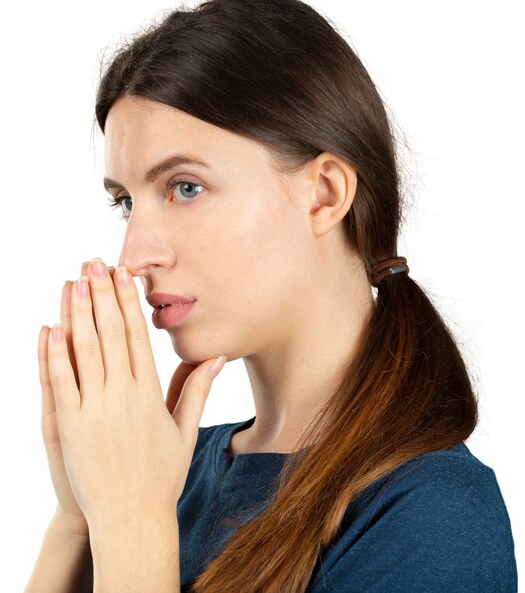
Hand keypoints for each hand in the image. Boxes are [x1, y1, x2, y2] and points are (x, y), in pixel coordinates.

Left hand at [44, 258, 225, 528]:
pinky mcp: (68, 428)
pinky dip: (53, 354)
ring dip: (78, 313)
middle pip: (111, 335)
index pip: (138, 337)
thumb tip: (216, 357)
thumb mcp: (184, 433)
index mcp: (150, 395)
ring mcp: (94, 411)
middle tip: (94, 263)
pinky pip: (60, 383)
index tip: (123, 275)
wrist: (131, 520)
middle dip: (101, 295)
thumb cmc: (160, 477)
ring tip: (73, 281)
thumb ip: (196, 391)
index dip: (128, 302)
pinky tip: (50, 327)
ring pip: (85, 351)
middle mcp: (123, 397)